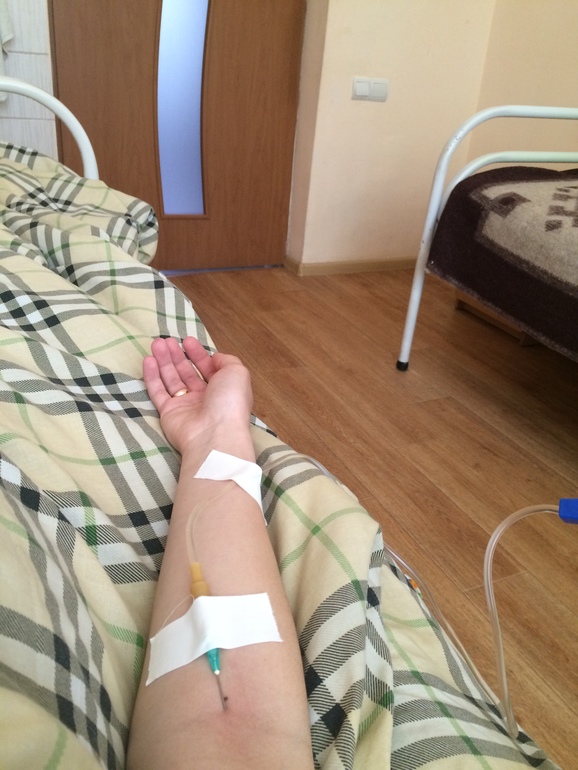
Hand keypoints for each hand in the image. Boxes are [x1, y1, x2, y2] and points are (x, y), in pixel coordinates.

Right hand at [143, 337, 252, 454]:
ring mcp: (185, 406)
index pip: (208, 368)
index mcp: (222, 389)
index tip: (187, 340)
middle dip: (177, 355)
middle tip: (166, 340)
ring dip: (163, 361)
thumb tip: (214, 358)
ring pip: (171, 379)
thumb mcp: (237, 373)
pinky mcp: (168, 413)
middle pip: (187, 372)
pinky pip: (158, 392)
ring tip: (155, 344)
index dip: (198, 354)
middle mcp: (204, 398)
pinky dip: (152, 376)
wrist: (214, 433)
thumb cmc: (229, 401)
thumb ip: (227, 361)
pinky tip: (148, 360)